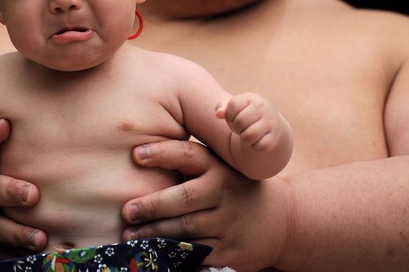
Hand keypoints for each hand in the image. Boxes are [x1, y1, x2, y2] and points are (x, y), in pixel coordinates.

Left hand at [120, 139, 292, 270]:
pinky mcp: (231, 251)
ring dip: (156, 233)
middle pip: (184, 198)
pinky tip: (154, 254)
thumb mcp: (221, 166)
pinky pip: (197, 254)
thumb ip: (190, 160)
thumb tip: (140, 152)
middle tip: (127, 210)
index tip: (136, 155)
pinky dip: (175, 255)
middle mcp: (224, 193)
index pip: (189, 155)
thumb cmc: (235, 187)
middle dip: (152, 205)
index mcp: (218, 167)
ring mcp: (229, 223)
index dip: (162, 154)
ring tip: (130, 235)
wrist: (281, 220)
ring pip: (187, 230)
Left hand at [218, 92, 288, 153]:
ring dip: (244, 138)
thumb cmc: (246, 115)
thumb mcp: (234, 108)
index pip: (233, 105)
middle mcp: (263, 108)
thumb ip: (222, 107)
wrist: (272, 125)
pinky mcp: (275, 138)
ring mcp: (271, 123)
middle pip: (240, 121)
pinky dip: (254, 146)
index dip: (229, 114)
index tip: (234, 116)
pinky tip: (256, 140)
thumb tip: (218, 113)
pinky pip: (259, 146)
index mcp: (252, 98)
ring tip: (247, 134)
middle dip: (236, 127)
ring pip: (249, 136)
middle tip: (241, 127)